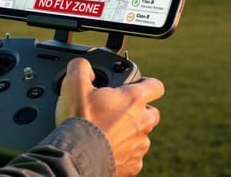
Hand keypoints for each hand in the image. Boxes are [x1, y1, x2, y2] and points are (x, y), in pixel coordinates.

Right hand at [56, 58, 163, 176]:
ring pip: (142, 135)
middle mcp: (143, 121)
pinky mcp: (134, 164)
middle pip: (151, 112)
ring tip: (109, 132)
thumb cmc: (79, 123)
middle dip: (138, 111)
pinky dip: (124, 152)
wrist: (76, 159)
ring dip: (130, 132)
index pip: (156, 86)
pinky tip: (108, 149)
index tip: (137, 86)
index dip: (147, 83)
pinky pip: (134, 155)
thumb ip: (81, 67)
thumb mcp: (74, 85)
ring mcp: (140, 144)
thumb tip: (84, 66)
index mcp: (134, 99)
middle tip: (118, 112)